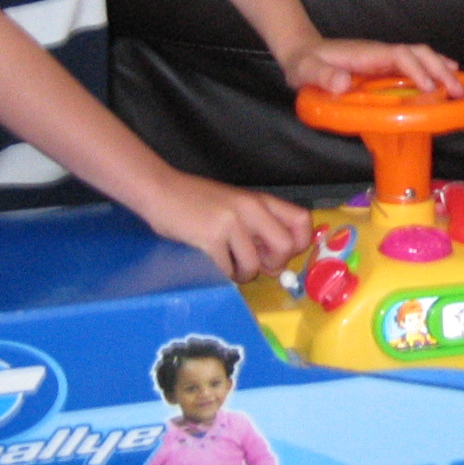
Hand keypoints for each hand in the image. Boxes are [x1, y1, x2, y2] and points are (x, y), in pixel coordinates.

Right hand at [144, 170, 311, 283]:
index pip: (303, 220)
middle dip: (273, 264)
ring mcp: (231, 222)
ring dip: (242, 275)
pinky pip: (227, 269)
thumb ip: (257, 226)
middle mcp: (251, 208)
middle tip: (256, 265)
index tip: (282, 253)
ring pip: (253, 266)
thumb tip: (275, 263)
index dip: (299, 244)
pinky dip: (222, 274)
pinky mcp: (210, 237)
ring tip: (229, 267)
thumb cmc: (197, 201)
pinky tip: (213, 264)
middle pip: (285, 247)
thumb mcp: (234, 205)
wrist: (160, 190)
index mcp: (260, 200)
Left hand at [280, 37, 461, 96]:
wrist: (303, 53)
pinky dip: (432, 70)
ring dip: (441, 69)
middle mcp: (380, 53)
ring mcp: (383, 59)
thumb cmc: (305, 64)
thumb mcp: (306, 71)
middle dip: (439, 69)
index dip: (416, 69)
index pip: (399, 56)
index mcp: (366, 54)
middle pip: (417, 53)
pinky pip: (414, 65)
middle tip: (457, 90)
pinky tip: (446, 79)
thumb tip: (344, 82)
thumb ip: (323, 76)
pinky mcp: (384, 66)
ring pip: (419, 57)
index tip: (429, 87)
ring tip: (461, 86)